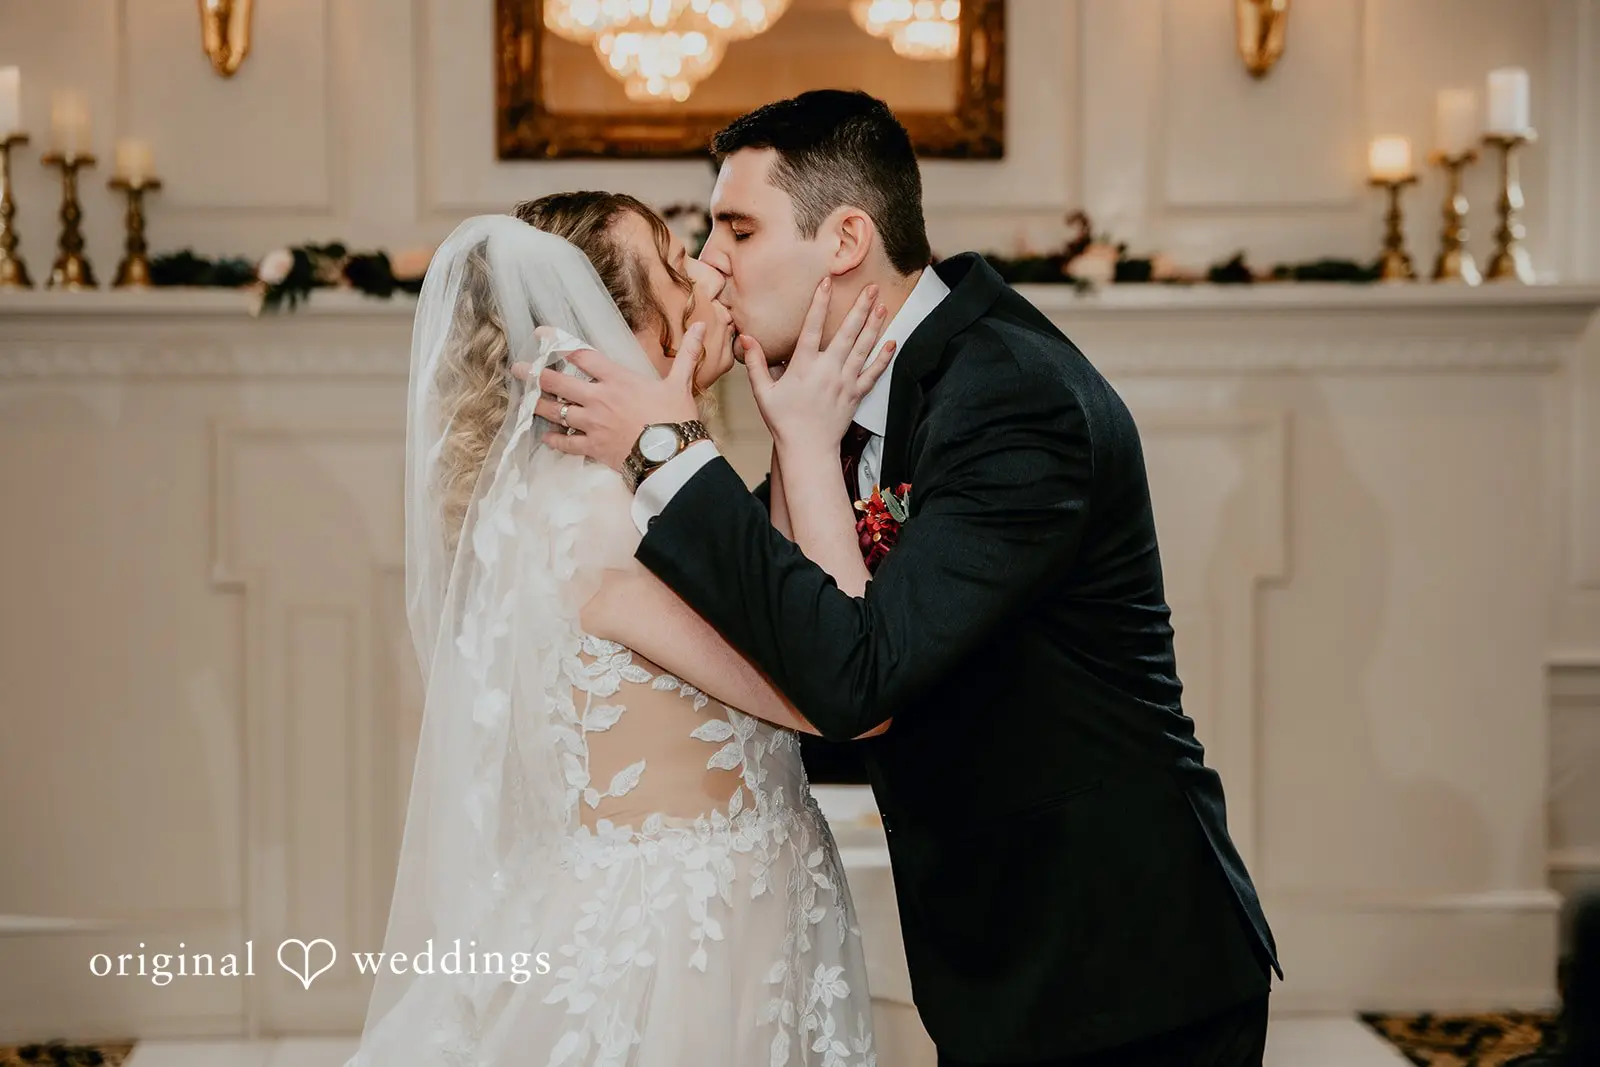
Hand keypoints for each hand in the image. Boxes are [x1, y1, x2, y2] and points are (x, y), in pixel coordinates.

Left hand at [509, 323, 705, 473]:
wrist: (673, 456)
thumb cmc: (677, 418)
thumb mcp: (681, 383)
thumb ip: (687, 354)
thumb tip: (704, 327)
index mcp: (617, 378)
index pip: (580, 354)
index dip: (557, 342)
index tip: (540, 334)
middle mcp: (599, 398)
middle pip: (557, 381)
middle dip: (534, 373)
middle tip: (517, 368)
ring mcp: (593, 424)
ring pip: (556, 411)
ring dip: (538, 405)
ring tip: (525, 400)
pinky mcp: (593, 448)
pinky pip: (566, 443)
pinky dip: (554, 439)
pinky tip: (545, 436)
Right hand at [743, 278, 893, 455]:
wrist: (807, 449)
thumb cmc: (783, 421)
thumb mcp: (763, 392)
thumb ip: (756, 363)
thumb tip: (746, 338)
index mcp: (804, 366)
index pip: (812, 327)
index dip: (819, 303)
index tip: (827, 282)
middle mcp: (827, 370)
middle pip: (847, 333)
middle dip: (860, 308)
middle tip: (872, 288)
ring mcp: (844, 382)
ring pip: (863, 349)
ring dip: (874, 326)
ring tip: (882, 306)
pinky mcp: (856, 395)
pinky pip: (873, 373)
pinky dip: (884, 358)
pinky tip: (892, 343)